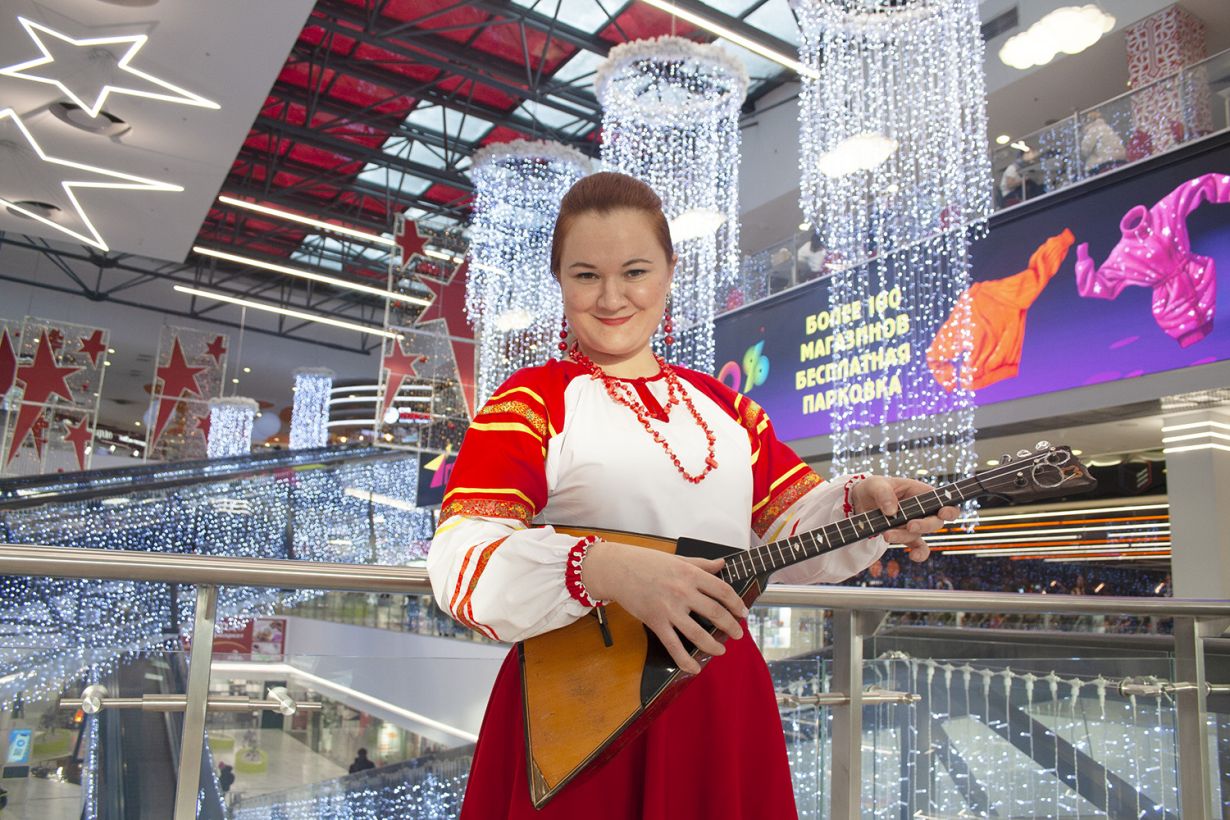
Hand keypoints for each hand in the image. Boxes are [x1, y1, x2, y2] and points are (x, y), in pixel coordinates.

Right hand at [581, 541, 746, 674]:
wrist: (617, 569)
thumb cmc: (646, 562)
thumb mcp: (677, 559)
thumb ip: (701, 564)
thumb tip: (722, 564)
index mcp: (690, 574)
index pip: (722, 590)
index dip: (736, 603)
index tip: (743, 612)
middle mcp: (683, 592)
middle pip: (715, 613)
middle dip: (731, 626)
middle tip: (738, 633)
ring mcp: (669, 609)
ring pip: (698, 633)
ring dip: (713, 645)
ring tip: (721, 650)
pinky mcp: (656, 622)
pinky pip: (673, 646)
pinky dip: (685, 661)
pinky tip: (694, 668)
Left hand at [848, 475, 958, 562]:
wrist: (859, 502)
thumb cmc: (873, 488)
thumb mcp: (875, 484)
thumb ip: (883, 494)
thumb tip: (892, 512)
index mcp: (920, 492)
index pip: (943, 501)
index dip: (949, 508)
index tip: (942, 513)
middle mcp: (921, 509)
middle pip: (935, 521)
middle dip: (924, 525)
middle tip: (910, 526)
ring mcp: (914, 524)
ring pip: (919, 534)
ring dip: (904, 537)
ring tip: (886, 535)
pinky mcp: (905, 535)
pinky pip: (918, 547)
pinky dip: (919, 554)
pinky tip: (913, 556)